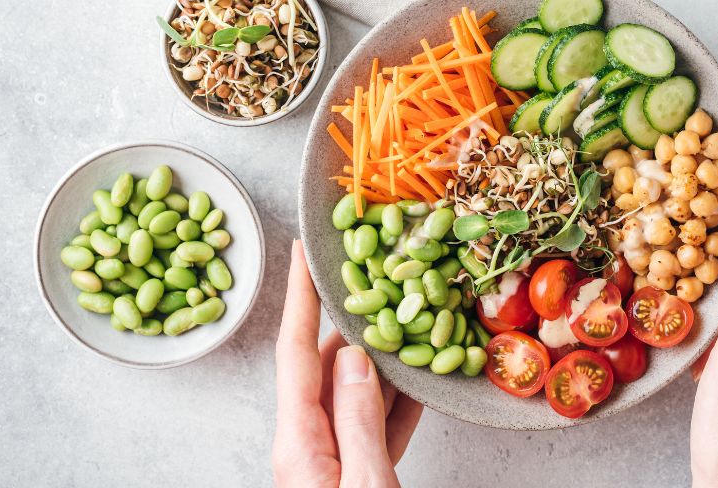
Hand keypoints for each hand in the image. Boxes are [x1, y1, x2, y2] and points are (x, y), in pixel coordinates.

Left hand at [272, 240, 422, 486]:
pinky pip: (377, 425)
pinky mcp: (358, 475)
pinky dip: (400, 401)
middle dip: (358, 322)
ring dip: (385, 359)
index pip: (294, 352)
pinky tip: (423, 379)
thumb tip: (357, 358)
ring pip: (357, 393)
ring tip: (412, 319)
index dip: (300, 296)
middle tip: (383, 280)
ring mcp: (333, 460)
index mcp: (299, 444)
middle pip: (328, 366)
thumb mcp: (364, 483)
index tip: (301, 253)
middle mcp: (309, 446)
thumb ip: (359, 421)